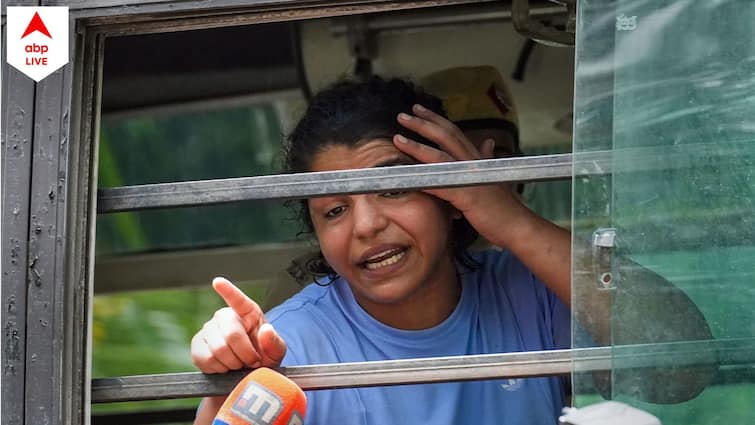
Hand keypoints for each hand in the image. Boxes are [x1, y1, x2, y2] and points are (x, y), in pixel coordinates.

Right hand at [191, 277, 286, 372]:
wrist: (247, 373)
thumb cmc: (263, 356)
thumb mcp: (276, 351)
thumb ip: (274, 342)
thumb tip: (266, 330)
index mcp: (247, 312)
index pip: (238, 300)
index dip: (228, 290)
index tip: (218, 281)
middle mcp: (225, 317)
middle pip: (232, 334)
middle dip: (245, 354)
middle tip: (252, 361)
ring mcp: (208, 330)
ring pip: (218, 350)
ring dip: (233, 364)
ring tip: (239, 363)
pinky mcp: (197, 346)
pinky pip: (205, 359)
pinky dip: (219, 369)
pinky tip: (225, 367)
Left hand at [394, 104, 526, 246]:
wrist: (517, 226)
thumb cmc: (504, 206)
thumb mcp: (494, 177)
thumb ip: (486, 159)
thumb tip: (487, 142)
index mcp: (477, 158)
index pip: (454, 132)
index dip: (435, 119)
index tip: (418, 109)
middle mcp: (474, 163)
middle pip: (445, 136)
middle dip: (423, 124)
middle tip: (403, 115)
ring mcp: (471, 179)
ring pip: (440, 157)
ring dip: (417, 147)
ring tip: (398, 139)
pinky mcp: (468, 197)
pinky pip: (441, 186)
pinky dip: (425, 180)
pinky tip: (408, 176)